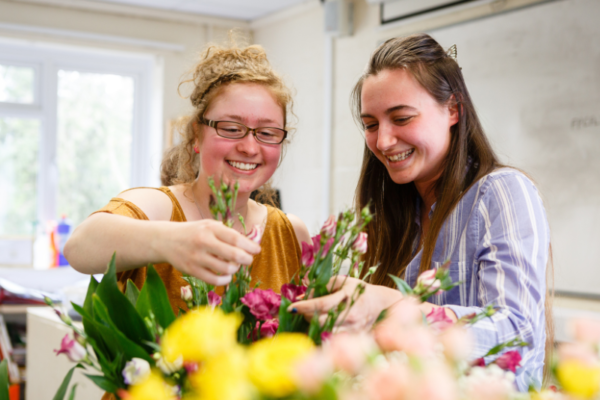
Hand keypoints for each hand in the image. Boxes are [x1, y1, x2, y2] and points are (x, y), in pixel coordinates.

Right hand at [155, 219, 260, 285]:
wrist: (165, 240)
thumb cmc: (194, 232)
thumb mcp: (209, 225)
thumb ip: (227, 233)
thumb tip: (251, 244)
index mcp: (210, 228)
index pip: (235, 238)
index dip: (250, 246)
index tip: (257, 250)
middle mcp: (203, 242)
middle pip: (233, 254)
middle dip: (246, 259)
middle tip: (248, 260)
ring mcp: (197, 257)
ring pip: (225, 269)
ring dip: (235, 269)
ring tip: (235, 266)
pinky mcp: (191, 270)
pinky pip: (214, 280)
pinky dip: (225, 280)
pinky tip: (227, 275)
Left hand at [288, 277, 403, 331]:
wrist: (381, 303)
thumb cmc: (359, 290)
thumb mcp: (342, 281)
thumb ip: (321, 285)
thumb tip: (302, 293)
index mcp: (346, 297)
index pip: (321, 304)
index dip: (304, 306)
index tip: (291, 308)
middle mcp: (350, 314)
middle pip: (321, 321)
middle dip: (307, 317)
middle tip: (303, 312)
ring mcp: (353, 329)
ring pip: (326, 333)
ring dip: (314, 327)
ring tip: (312, 319)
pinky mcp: (355, 338)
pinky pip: (334, 340)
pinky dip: (323, 335)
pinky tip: (320, 329)